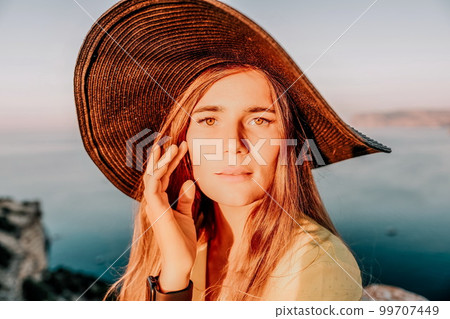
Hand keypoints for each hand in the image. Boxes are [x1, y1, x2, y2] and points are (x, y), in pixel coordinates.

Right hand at [143, 141, 196, 291]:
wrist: (181, 261)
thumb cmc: (183, 241)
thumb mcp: (187, 215)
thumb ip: (186, 199)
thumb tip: (190, 182)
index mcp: (161, 201)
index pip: (164, 176)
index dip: (172, 160)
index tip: (183, 147)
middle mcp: (154, 201)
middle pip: (157, 173)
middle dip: (165, 156)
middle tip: (175, 141)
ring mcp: (153, 205)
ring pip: (153, 176)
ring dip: (162, 160)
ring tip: (172, 146)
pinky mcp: (155, 209)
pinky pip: (153, 186)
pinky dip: (158, 172)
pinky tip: (165, 161)